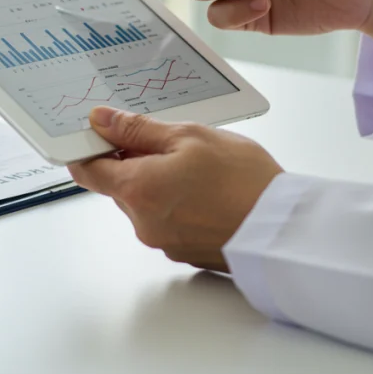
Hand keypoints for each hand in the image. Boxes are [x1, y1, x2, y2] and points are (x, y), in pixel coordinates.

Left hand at [68, 107, 283, 271]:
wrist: (284, 229)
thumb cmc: (243, 181)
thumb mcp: (189, 136)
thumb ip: (138, 129)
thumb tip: (101, 121)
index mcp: (136, 190)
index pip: (88, 170)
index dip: (92, 148)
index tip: (104, 133)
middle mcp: (142, 222)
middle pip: (119, 186)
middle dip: (137, 163)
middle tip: (174, 144)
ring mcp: (162, 241)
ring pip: (145, 203)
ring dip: (159, 183)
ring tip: (200, 168)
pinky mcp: (183, 252)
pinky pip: (167, 221)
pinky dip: (178, 204)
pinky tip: (209, 192)